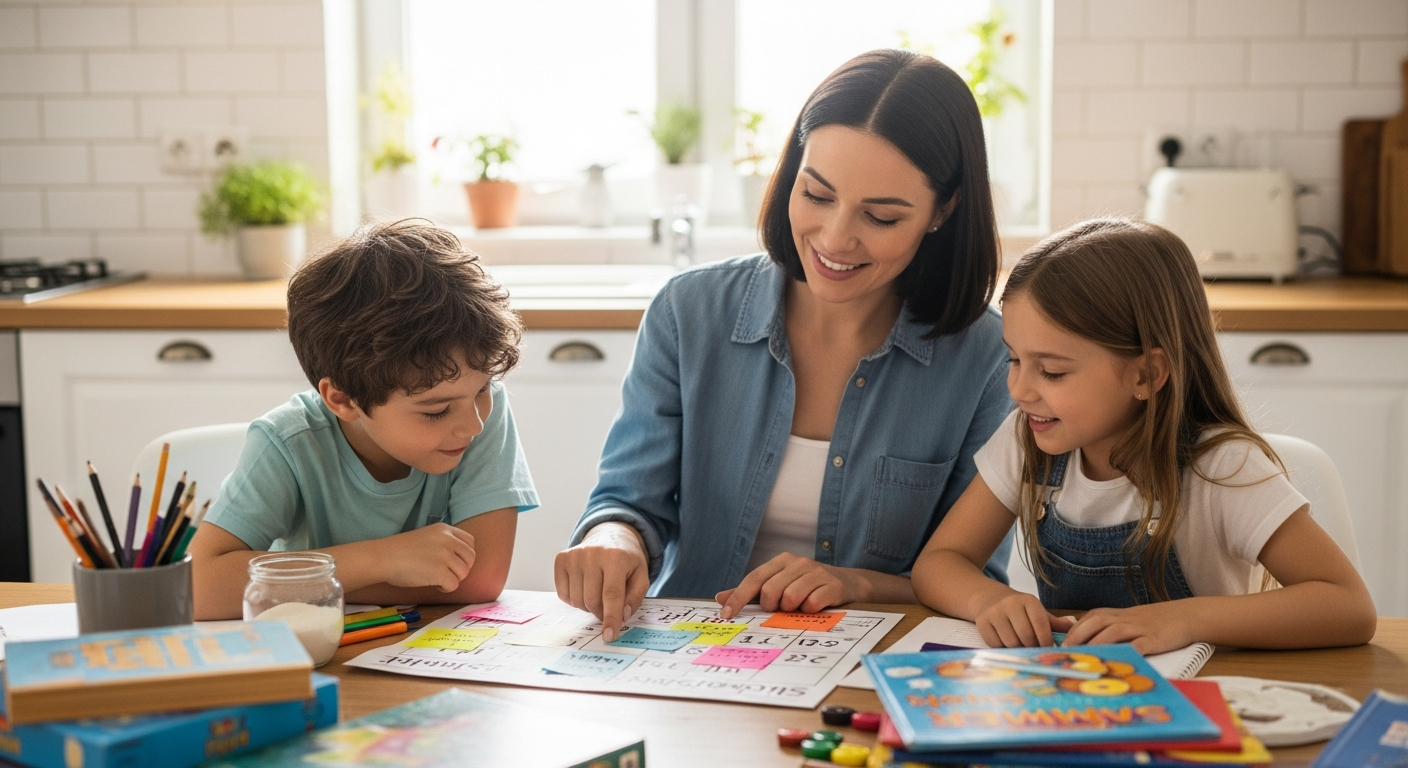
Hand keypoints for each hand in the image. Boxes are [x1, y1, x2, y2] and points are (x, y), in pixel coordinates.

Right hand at [379, 523, 475, 591]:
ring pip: (463, 573)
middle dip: (461, 569)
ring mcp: (444, 556)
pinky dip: (445, 588)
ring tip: (437, 579)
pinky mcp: (439, 572)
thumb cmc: (399, 550)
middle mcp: (448, 540)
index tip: (455, 562)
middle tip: (446, 574)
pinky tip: (434, 585)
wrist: (383, 557)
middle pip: (470, 558)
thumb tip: (459, 559)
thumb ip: (443, 542)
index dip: (465, 555)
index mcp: (444, 529)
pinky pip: (454, 585)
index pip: (469, 542)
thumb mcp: (426, 536)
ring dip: (453, 579)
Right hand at [554, 522, 649, 640]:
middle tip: (608, 608)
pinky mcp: (562, 559)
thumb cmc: (627, 561)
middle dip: (601, 612)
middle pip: (592, 600)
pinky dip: (575, 599)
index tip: (609, 636)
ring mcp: (574, 555)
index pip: (611, 594)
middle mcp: (592, 553)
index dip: (611, 618)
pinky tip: (584, 587)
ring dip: (588, 606)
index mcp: (616, 557)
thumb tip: (621, 616)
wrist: (611, 535)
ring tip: (598, 592)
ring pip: (577, 600)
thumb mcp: (641, 577)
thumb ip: (634, 598)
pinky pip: (564, 594)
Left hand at [715, 553, 853, 619]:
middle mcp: (797, 563)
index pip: (754, 578)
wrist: (849, 583)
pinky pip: (812, 604)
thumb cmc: (808, 586)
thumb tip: (720, 598)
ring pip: (791, 598)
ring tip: (800, 606)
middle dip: (772, 606)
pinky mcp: (832, 585)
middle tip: (781, 609)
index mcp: (781, 561)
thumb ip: (751, 592)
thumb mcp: (779, 584)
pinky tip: (815, 606)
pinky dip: (810, 611)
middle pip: (770, 591)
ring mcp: (816, 572)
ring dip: (792, 610)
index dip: (738, 597)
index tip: (725, 615)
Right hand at [973, 591, 1073, 647]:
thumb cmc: (1018, 609)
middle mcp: (1010, 604)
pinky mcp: (982, 623)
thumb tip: (1073, 628)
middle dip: (1033, 647)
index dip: (1046, 640)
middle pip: (1026, 636)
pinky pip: (996, 644)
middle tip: (1035, 652)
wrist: (988, 598)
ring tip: (1022, 648)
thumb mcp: (1036, 611)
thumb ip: (1053, 622)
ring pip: (1011, 642)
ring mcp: (994, 613)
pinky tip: (1007, 644)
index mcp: (1028, 600)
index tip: (1049, 649)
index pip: (1041, 624)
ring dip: (1018, 649)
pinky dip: (1004, 649)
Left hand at [1062, 602, 1194, 654]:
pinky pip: (1139, 646)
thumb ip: (1104, 628)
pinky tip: (1117, 663)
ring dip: (1096, 645)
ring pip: (1113, 632)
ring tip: (1084, 659)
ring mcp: (1139, 628)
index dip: (1071, 632)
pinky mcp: (1154, 639)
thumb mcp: (1125, 620)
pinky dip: (1127, 653)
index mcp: (1113, 614)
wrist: (1184, 616)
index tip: (1057, 646)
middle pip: (1095, 623)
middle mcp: (1123, 619)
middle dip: (1077, 637)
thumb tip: (1078, 641)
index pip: (1087, 620)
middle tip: (1065, 653)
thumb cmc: (1151, 623)